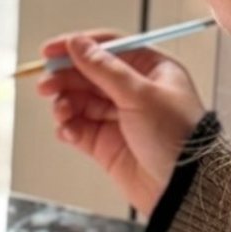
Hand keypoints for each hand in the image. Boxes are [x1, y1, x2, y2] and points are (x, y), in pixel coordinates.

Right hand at [37, 32, 205, 211]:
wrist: (184, 188)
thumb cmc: (178, 137)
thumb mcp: (141, 95)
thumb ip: (104, 68)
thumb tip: (77, 44)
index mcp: (151, 70)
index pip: (109, 48)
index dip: (78, 47)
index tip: (51, 51)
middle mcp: (134, 91)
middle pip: (89, 74)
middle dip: (66, 78)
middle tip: (46, 85)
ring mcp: (119, 117)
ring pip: (80, 101)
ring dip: (65, 103)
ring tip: (62, 112)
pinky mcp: (107, 143)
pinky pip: (79, 128)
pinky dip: (69, 127)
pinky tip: (68, 131)